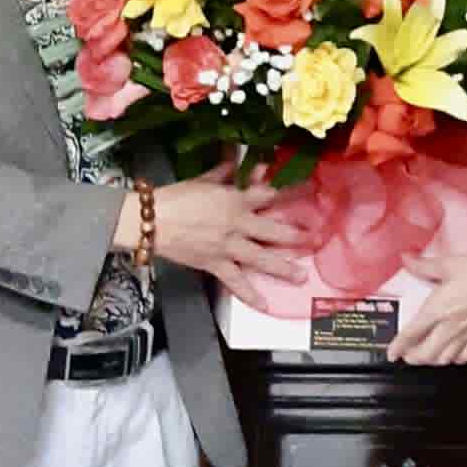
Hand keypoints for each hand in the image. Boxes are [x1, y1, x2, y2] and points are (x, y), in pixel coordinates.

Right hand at [115, 158, 312, 310]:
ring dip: (284, 268)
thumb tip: (237, 161)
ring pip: (263, 258)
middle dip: (296, 236)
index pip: (267, 195)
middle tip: (314, 240)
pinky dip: (251, 295)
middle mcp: (238, 224)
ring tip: (302, 276)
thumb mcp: (202, 180)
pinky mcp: (216, 264)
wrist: (152, 221)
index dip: (287, 194)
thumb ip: (223, 173)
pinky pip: (237, 282)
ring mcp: (229, 247)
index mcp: (235, 200)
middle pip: (274, 230)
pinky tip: (265, 305)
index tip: (305, 195)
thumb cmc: (176, 197)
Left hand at [385, 251, 466, 366]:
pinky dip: (456, 360)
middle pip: (426, 353)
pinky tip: (454, 356)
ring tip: (427, 357)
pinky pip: (466, 356)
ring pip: (444, 359)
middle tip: (407, 356)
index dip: (398, 347)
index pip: (411, 334)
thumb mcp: (446, 264)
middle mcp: (448, 327)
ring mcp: (465, 335)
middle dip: (413, 358)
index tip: (391, 353)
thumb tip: (406, 258)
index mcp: (436, 310)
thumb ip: (423, 265)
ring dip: (432, 361)